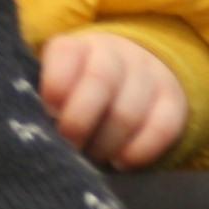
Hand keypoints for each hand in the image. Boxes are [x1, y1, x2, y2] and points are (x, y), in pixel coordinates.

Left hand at [37, 30, 188, 170]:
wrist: (129, 81)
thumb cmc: (76, 98)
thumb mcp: (55, 92)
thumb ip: (45, 106)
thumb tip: (35, 134)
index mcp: (77, 48)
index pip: (67, 54)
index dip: (57, 84)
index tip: (51, 111)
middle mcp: (114, 53)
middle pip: (101, 80)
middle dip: (79, 122)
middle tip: (70, 146)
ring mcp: (147, 74)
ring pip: (128, 112)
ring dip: (106, 144)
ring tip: (93, 157)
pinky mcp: (173, 100)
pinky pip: (162, 128)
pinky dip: (139, 151)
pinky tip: (121, 161)